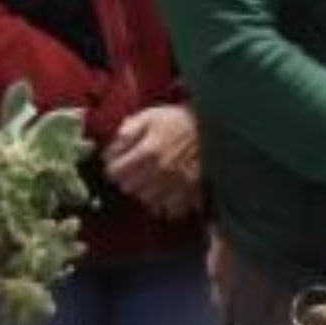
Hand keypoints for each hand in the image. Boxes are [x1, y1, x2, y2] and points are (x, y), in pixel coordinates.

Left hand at [103, 104, 200, 218]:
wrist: (215, 123)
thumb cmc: (179, 119)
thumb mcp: (150, 115)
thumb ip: (127, 131)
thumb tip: (110, 151)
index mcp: (147, 151)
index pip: (114, 173)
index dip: (113, 166)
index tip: (118, 162)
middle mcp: (160, 170)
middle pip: (129, 188)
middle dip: (127, 179)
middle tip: (134, 170)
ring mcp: (176, 182)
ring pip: (147, 199)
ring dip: (144, 191)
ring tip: (150, 180)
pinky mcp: (192, 190)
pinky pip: (171, 209)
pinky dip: (166, 204)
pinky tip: (166, 192)